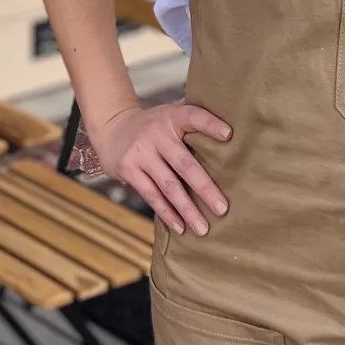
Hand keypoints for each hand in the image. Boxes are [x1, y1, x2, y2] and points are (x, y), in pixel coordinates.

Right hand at [90, 102, 230, 235]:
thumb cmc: (153, 127)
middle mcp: (156, 133)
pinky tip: (181, 226)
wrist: (111, 129)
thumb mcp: (170, 117)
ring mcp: (140, 152)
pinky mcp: (128, 169)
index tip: (229, 135)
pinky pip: (151, 195)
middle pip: (184, 164)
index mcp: (171, 117)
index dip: (210, 124)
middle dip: (204, 188)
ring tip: (203, 228)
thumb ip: (193, 126)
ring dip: (187, 209)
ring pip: (168, 185)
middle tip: (222, 208)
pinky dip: (167, 213)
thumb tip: (233, 140)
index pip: (193, 116)